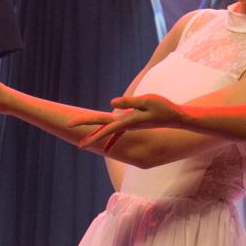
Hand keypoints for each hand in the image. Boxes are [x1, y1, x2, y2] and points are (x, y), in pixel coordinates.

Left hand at [72, 93, 188, 150]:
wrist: (176, 118)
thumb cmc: (163, 108)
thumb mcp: (147, 100)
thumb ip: (128, 102)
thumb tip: (110, 103)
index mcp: (127, 120)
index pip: (103, 123)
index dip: (87, 123)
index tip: (71, 125)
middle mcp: (126, 124)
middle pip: (102, 126)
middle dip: (86, 130)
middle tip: (68, 127)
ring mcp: (129, 124)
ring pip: (108, 129)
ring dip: (95, 134)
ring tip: (82, 144)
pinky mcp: (132, 122)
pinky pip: (117, 129)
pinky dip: (109, 133)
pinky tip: (104, 143)